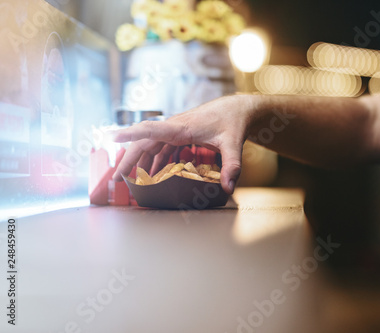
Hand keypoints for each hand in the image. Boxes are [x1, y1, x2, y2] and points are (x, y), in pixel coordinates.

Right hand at [112, 95, 255, 193]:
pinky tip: (152, 172)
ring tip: (130, 180)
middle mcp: (174, 127)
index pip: (151, 129)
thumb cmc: (233, 121)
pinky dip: (154, 160)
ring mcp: (176, 131)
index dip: (130, 134)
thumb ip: (231, 166)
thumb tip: (228, 188)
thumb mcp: (233, 144)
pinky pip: (162, 147)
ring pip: (151, 145)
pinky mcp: (181, 134)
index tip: (111, 137)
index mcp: (182, 127)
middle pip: (144, 142)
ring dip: (140, 162)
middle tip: (116, 179)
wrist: (238, 109)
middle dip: (128, 160)